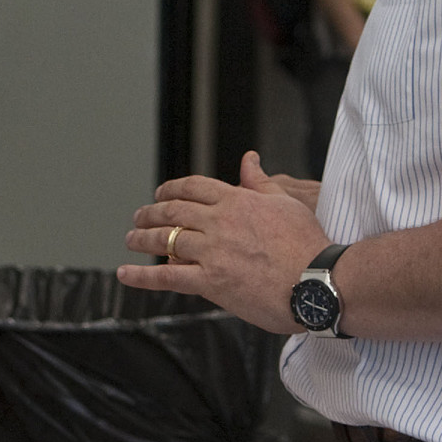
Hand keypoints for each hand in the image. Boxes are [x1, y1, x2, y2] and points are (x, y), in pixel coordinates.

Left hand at [119, 151, 325, 332]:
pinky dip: (142, 276)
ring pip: (166, 240)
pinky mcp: (210, 282)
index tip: (161, 194)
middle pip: (173, 212)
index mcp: (237, 201)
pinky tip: (125, 274)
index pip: (194, 188)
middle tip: (139, 216)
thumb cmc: (309, 244)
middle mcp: (219, 222)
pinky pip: (167, 277)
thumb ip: (260, 182)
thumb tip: (249, 160)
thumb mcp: (287, 203)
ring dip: (143, 238)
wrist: (317, 281)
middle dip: (151, 212)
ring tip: (131, 238)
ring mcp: (212, 252)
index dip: (172, 189)